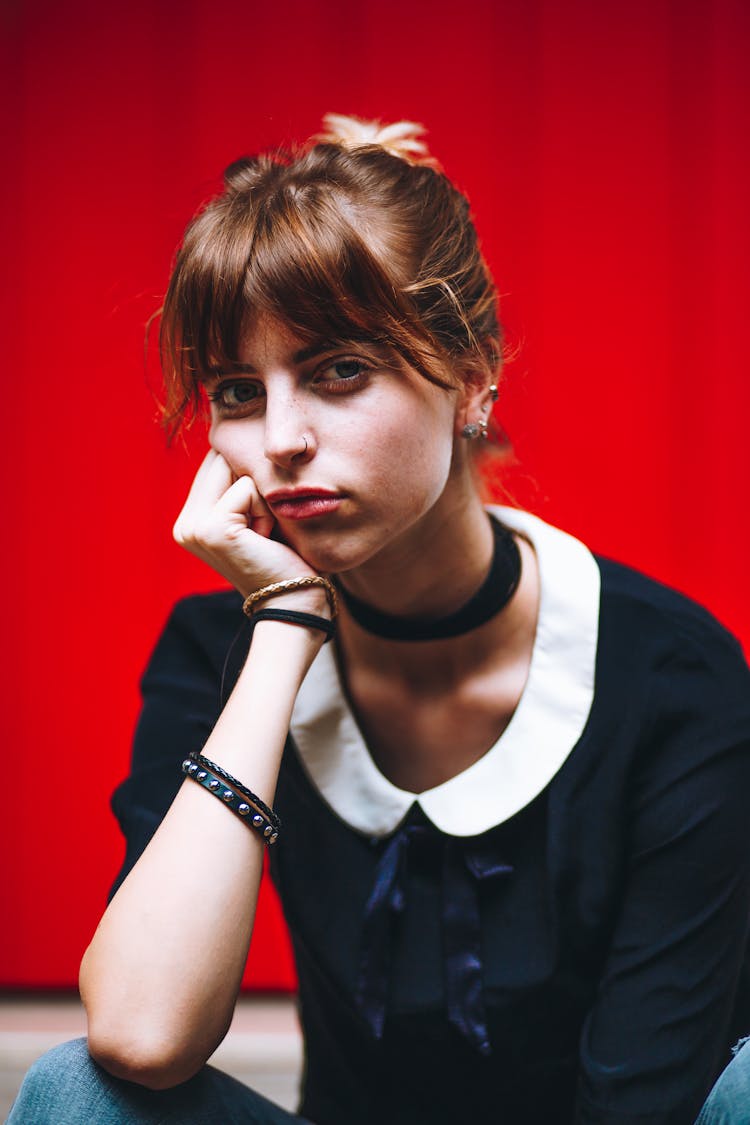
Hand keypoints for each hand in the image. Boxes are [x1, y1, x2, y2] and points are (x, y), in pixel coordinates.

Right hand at [173, 450, 318, 596]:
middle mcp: (184, 524)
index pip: (217, 462)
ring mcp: (192, 527)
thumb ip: (241, 481)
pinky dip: (266, 511)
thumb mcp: (257, 514)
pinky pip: (248, 488)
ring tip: (265, 536)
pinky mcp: (210, 528)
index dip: (251, 479)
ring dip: (262, 500)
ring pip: (237, 470)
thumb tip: (240, 436)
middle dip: (255, 487)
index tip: (260, 525)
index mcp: (190, 520)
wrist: (296, 601)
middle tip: (264, 531)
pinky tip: (266, 540)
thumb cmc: (287, 557)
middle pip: (223, 460)